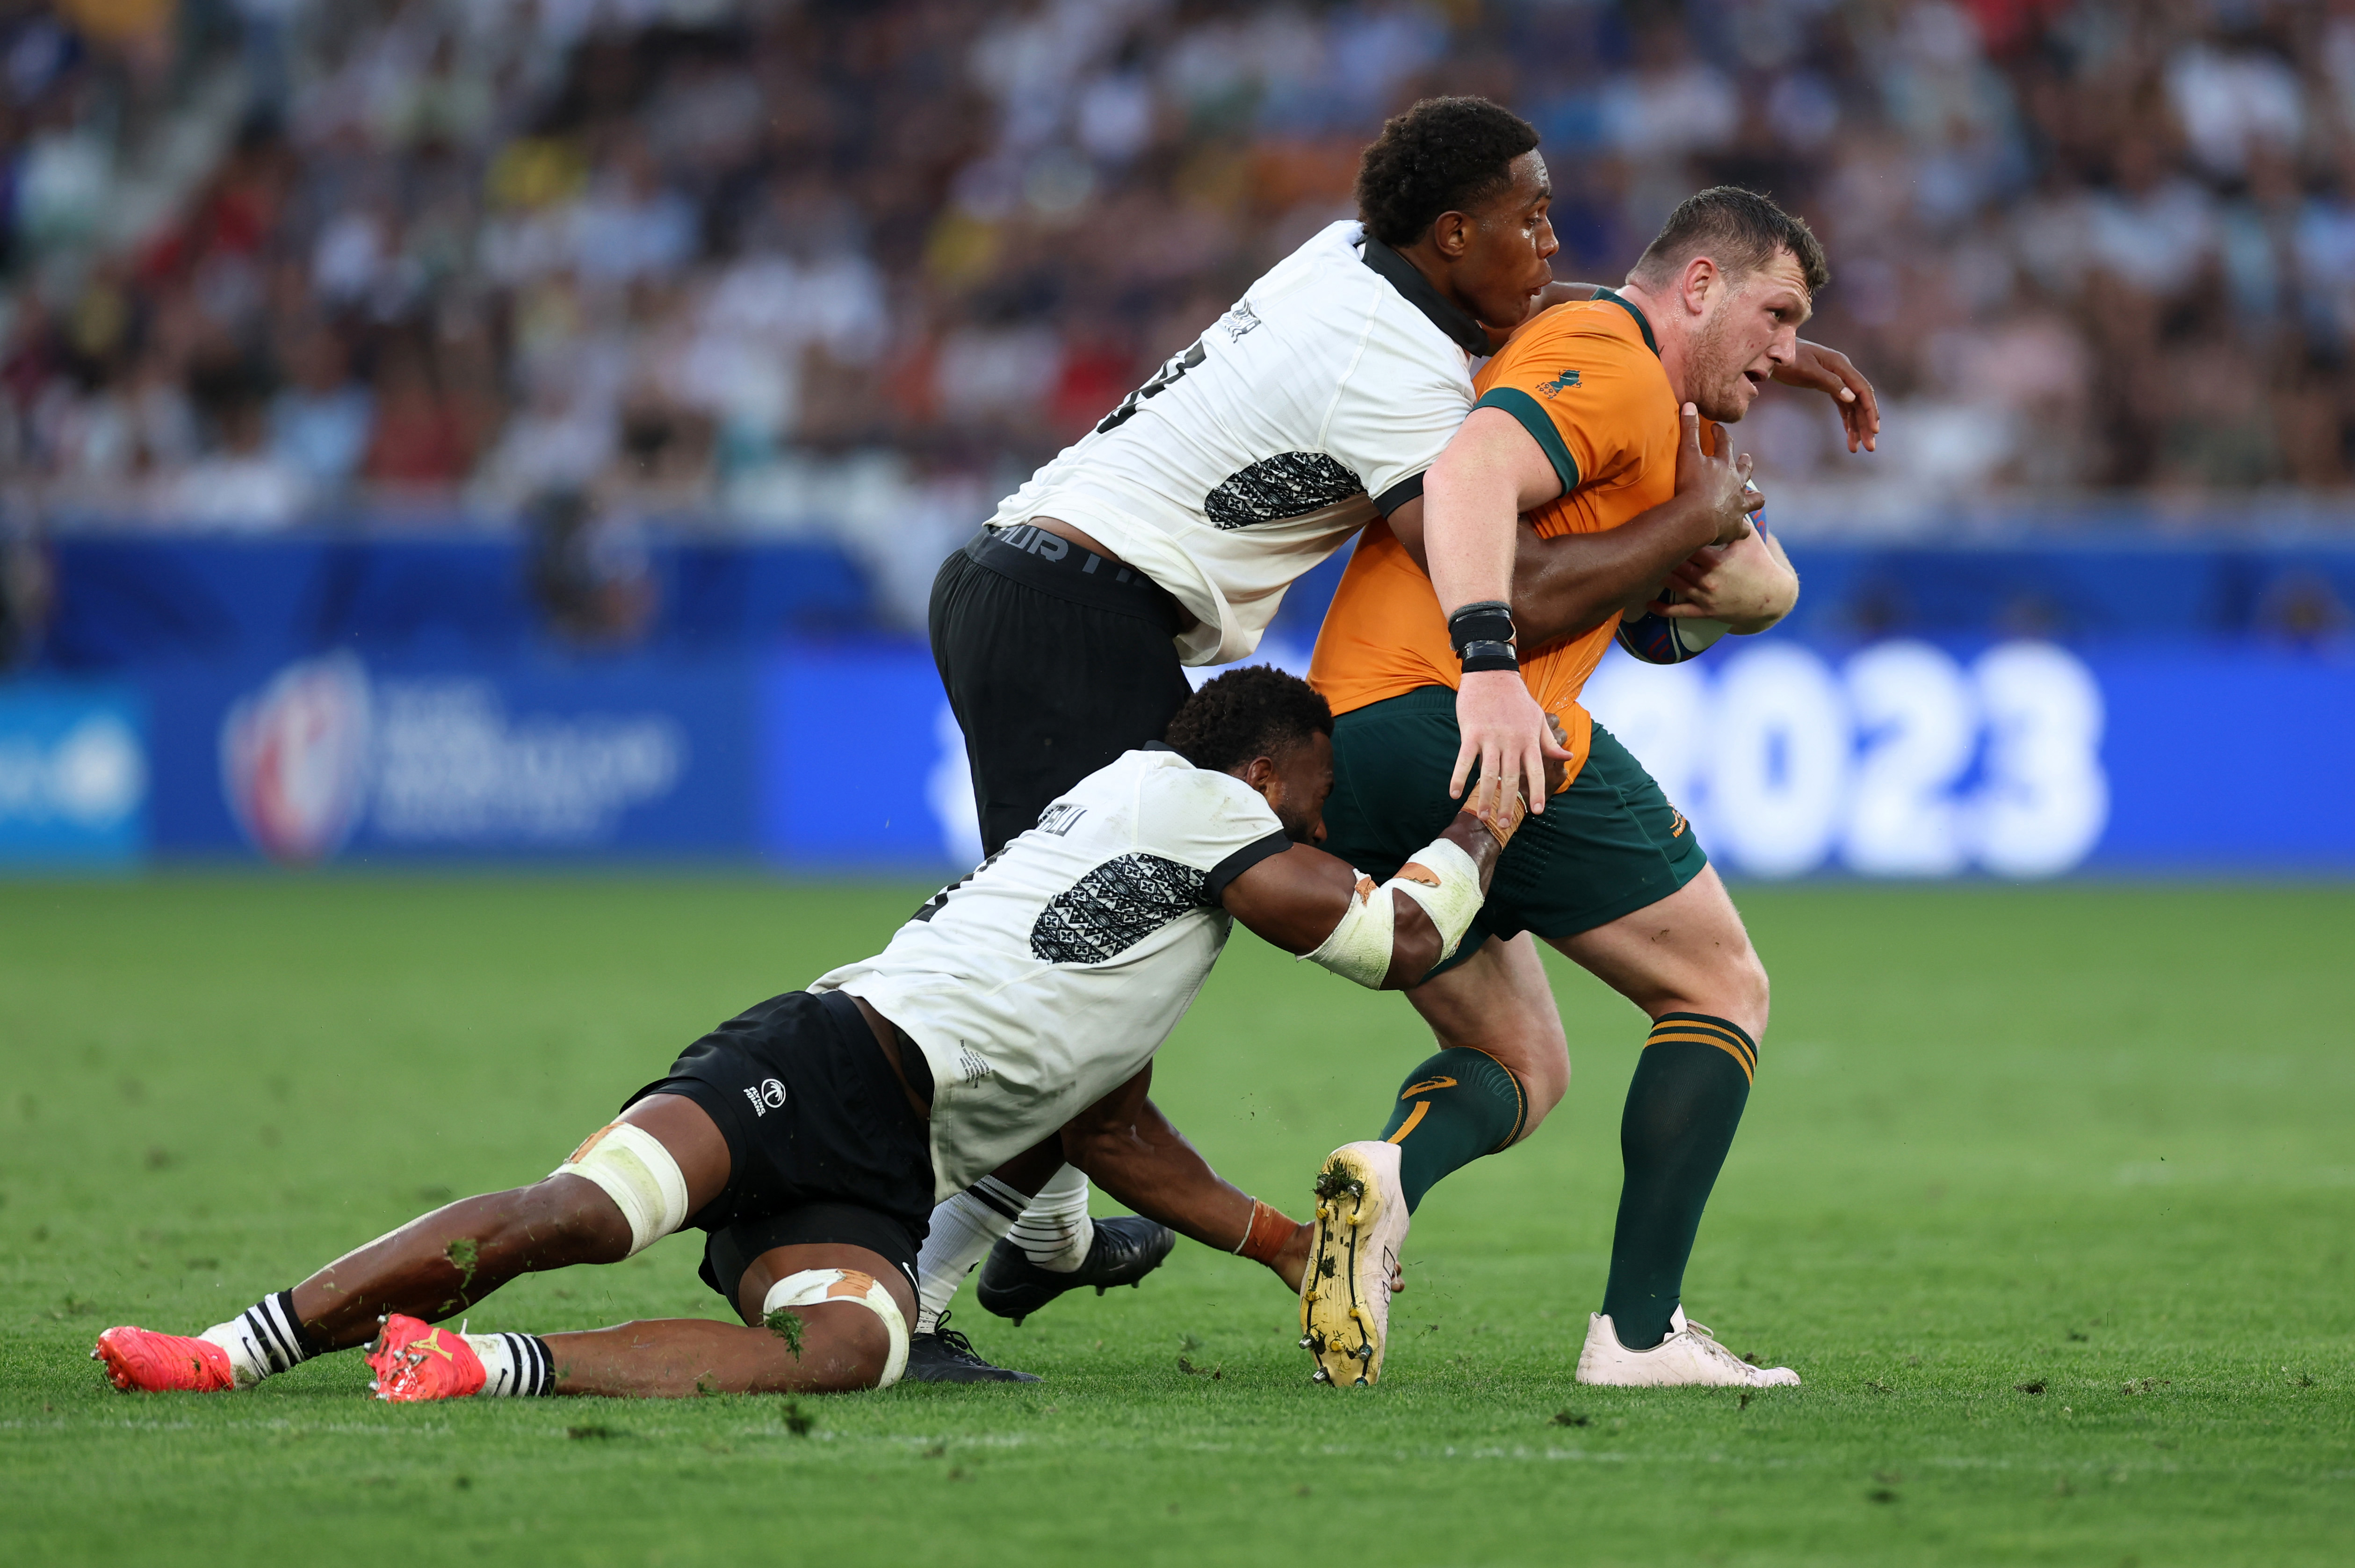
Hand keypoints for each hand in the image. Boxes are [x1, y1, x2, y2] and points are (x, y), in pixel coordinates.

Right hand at [1451, 669, 1572, 818]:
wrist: (1492, 672)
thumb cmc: (1515, 697)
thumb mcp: (1537, 717)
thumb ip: (1549, 741)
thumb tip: (1567, 757)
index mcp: (1529, 739)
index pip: (1535, 771)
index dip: (1536, 792)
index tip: (1535, 811)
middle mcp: (1511, 741)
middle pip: (1510, 779)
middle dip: (1507, 803)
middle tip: (1502, 824)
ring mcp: (1490, 737)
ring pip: (1488, 774)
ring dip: (1485, 797)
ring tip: (1482, 815)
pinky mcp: (1471, 732)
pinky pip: (1464, 759)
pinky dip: (1459, 777)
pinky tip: (1454, 793)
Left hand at [1653, 527, 1799, 633]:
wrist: (1773, 598)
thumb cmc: (1760, 564)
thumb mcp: (1750, 541)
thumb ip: (1735, 521)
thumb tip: (1726, 495)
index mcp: (1719, 559)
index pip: (1690, 543)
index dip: (1675, 533)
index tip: (1660, 524)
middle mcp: (1710, 578)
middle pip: (1677, 562)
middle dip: (1662, 552)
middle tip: (1643, 542)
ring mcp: (1706, 597)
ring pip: (1674, 584)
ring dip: (1657, 575)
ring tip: (1641, 564)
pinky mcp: (1704, 612)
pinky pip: (1679, 612)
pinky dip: (1661, 609)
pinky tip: (1646, 602)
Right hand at [1672, 404, 1757, 547]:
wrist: (1696, 517)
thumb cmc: (1690, 485)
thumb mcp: (1687, 453)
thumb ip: (1688, 429)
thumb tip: (1690, 403)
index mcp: (1725, 465)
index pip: (1724, 443)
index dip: (1720, 435)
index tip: (1716, 429)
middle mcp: (1736, 484)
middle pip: (1745, 470)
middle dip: (1745, 463)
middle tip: (1744, 458)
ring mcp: (1738, 506)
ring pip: (1754, 499)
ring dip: (1753, 497)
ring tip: (1753, 496)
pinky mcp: (1735, 526)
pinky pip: (1742, 529)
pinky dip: (1741, 529)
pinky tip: (1739, 530)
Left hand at [1772, 341, 1879, 452]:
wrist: (1772, 351)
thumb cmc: (1788, 358)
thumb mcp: (1807, 370)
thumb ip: (1830, 382)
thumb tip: (1851, 398)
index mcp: (1841, 364)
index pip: (1863, 390)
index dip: (1870, 410)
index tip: (1874, 429)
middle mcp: (1843, 371)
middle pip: (1860, 401)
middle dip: (1865, 424)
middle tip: (1870, 447)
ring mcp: (1836, 378)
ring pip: (1852, 406)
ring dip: (1856, 426)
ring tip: (1856, 448)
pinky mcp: (1828, 385)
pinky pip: (1842, 405)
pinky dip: (1846, 420)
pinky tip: (1849, 435)